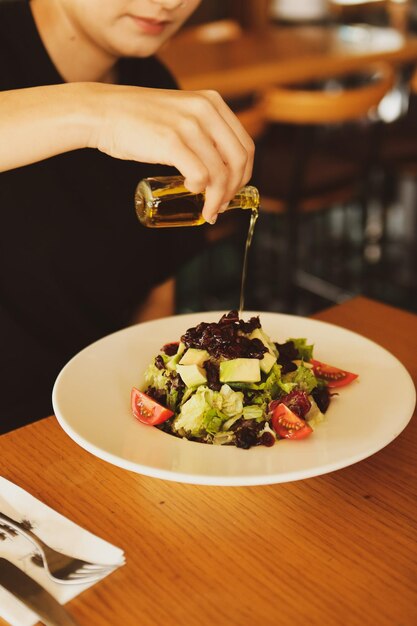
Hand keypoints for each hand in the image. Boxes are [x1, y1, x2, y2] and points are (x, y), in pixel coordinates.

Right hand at [89, 84, 254, 222]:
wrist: (102, 112)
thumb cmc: (138, 120)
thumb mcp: (181, 114)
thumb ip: (202, 131)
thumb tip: (219, 169)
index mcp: (212, 103)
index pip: (245, 146)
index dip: (244, 175)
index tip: (231, 192)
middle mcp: (205, 110)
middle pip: (238, 161)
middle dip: (234, 190)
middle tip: (220, 206)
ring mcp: (188, 125)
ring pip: (220, 172)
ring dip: (217, 198)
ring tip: (207, 210)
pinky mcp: (171, 141)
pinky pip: (200, 175)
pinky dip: (201, 189)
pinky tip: (191, 190)